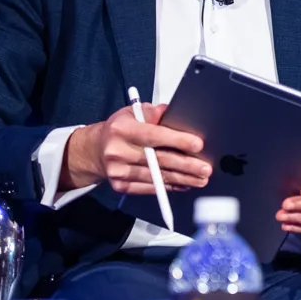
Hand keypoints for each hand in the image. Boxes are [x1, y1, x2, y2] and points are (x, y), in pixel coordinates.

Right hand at [60, 104, 210, 193]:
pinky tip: (183, 184)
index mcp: (122, 129)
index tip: (198, 145)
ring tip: (200, 179)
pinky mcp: (120, 186)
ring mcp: (118, 171)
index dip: (177, 140)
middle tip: (206, 168)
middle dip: (186, 165)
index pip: (154, 135)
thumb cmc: (120, 129)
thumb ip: (153, 113)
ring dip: (182, 179)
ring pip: (157, 177)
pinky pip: (149, 188)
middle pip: (158, 160)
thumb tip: (172, 111)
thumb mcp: (133, 113)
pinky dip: (169, 187)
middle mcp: (118, 151)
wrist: (95, 150)